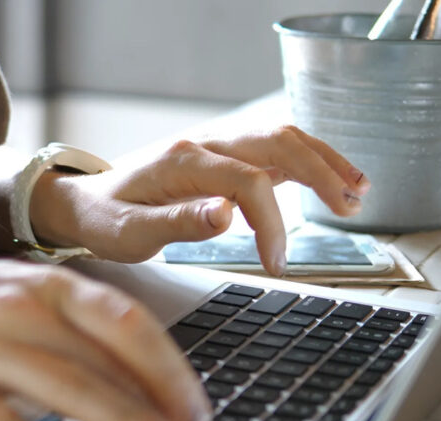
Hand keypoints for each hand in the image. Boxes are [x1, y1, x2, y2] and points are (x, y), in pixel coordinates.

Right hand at [0, 256, 216, 420]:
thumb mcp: (9, 301)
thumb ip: (65, 336)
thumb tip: (128, 379)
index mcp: (41, 286)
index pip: (127, 323)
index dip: (172, 368)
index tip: (199, 410)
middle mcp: (18, 308)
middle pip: (109, 360)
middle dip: (164, 408)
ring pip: (67, 386)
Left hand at [31, 125, 370, 275]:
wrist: (84, 202)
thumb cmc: (104, 219)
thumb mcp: (129, 233)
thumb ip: (177, 223)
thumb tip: (226, 216)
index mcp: (182, 163)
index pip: (248, 181)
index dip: (271, 223)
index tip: (275, 262)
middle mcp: (203, 146)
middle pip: (276, 143)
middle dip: (319, 173)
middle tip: (350, 208)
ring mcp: (213, 148)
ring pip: (279, 138)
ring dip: (321, 160)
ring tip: (356, 190)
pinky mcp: (218, 159)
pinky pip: (269, 150)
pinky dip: (304, 161)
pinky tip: (328, 180)